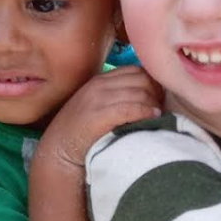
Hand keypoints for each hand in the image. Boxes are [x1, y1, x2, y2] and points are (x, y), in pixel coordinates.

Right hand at [37, 67, 162, 174]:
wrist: (58, 151)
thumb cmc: (81, 132)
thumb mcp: (98, 106)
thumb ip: (117, 96)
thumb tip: (149, 96)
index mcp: (100, 80)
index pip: (135, 70)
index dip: (152, 82)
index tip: (159, 97)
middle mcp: (99, 86)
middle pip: (141, 79)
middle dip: (156, 92)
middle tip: (162, 107)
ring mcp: (98, 99)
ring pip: (139, 92)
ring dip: (153, 103)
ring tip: (159, 115)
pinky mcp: (99, 116)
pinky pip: (130, 108)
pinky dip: (145, 111)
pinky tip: (153, 118)